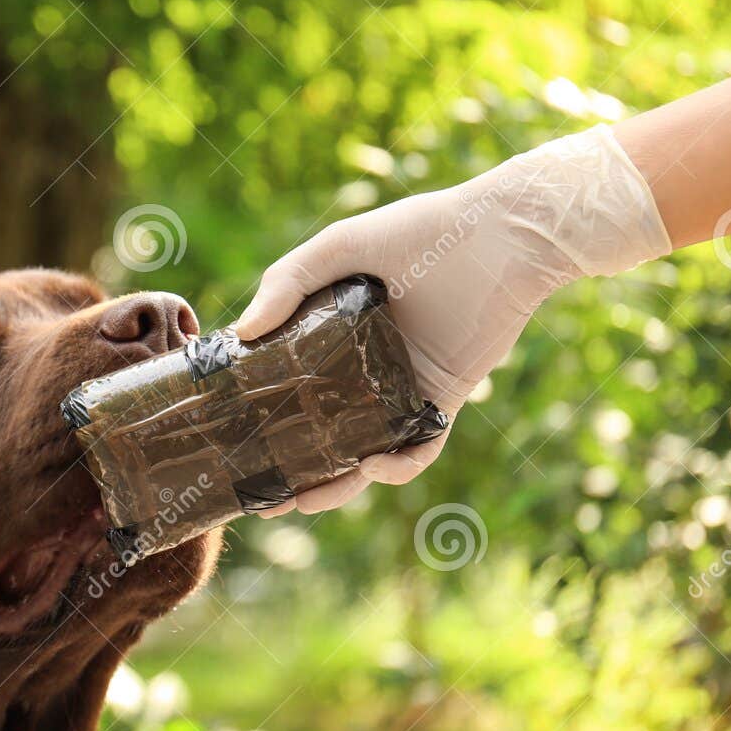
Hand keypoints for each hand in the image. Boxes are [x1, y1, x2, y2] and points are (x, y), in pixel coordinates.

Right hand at [235, 125, 669, 515]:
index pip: (287, 381)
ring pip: (363, 450)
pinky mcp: (443, 397)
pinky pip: (419, 447)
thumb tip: (243, 333)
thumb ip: (287, 282)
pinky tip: (374, 465)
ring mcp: (402, 386)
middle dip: (291, 469)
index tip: (227, 436)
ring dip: (335, 484)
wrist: (502, 235)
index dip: (258, 412)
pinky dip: (398, 465)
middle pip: (319, 429)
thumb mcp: (339, 248)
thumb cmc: (419, 231)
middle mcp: (363, 366)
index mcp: (332, 333)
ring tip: (303, 500)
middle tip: (260, 494)